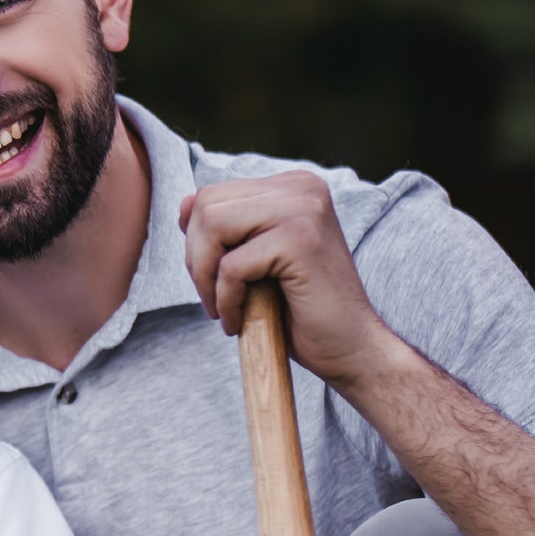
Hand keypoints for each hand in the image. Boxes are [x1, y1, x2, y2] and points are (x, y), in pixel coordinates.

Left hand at [179, 170, 394, 389]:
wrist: (350, 348)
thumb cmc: (300, 311)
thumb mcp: (254, 260)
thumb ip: (224, 230)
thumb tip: (184, 203)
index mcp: (292, 186)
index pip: (212, 195)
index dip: (197, 242)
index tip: (213, 279)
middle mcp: (301, 187)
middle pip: (207, 206)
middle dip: (196, 259)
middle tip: (214, 298)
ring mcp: (304, 208)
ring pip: (213, 227)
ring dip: (205, 278)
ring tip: (223, 309)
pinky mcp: (300, 240)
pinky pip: (231, 266)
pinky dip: (225, 300)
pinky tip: (239, 322)